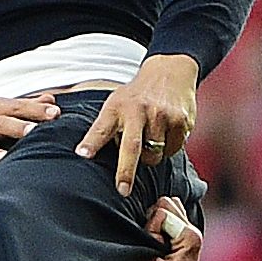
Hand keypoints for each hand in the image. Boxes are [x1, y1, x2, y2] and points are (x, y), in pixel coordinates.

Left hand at [77, 54, 201, 200]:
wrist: (170, 70)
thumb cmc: (138, 94)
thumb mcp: (117, 102)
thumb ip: (110, 126)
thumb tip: (96, 158)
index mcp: (117, 107)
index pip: (101, 128)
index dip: (91, 143)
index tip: (82, 154)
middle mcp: (139, 110)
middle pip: (131, 147)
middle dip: (126, 172)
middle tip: (122, 190)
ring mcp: (161, 115)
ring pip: (154, 155)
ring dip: (151, 157)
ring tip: (150, 139)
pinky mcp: (180, 121)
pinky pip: (172, 150)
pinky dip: (168, 149)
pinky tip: (166, 132)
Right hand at [129, 197, 207, 260]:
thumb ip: (152, 234)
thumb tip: (151, 215)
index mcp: (190, 237)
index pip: (163, 209)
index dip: (150, 225)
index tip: (150, 248)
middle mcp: (193, 234)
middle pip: (168, 204)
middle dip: (153, 219)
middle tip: (149, 244)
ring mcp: (187, 238)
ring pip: (166, 211)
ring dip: (154, 224)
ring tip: (151, 247)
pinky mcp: (179, 244)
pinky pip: (166, 223)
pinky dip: (156, 229)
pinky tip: (153, 247)